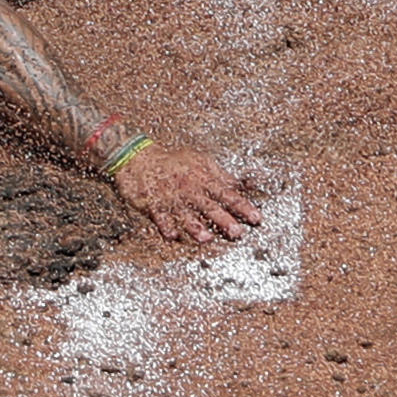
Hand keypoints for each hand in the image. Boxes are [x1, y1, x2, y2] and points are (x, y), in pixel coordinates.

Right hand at [113, 143, 263, 241]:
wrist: (140, 159)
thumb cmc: (175, 163)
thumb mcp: (202, 162)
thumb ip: (224, 177)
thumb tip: (249, 184)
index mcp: (204, 179)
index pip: (227, 194)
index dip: (243, 206)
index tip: (256, 218)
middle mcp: (189, 190)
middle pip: (209, 206)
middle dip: (224, 220)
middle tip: (237, 233)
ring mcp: (171, 198)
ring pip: (185, 214)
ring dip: (195, 226)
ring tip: (206, 238)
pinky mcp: (152, 204)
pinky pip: (160, 217)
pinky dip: (166, 226)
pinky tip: (172, 236)